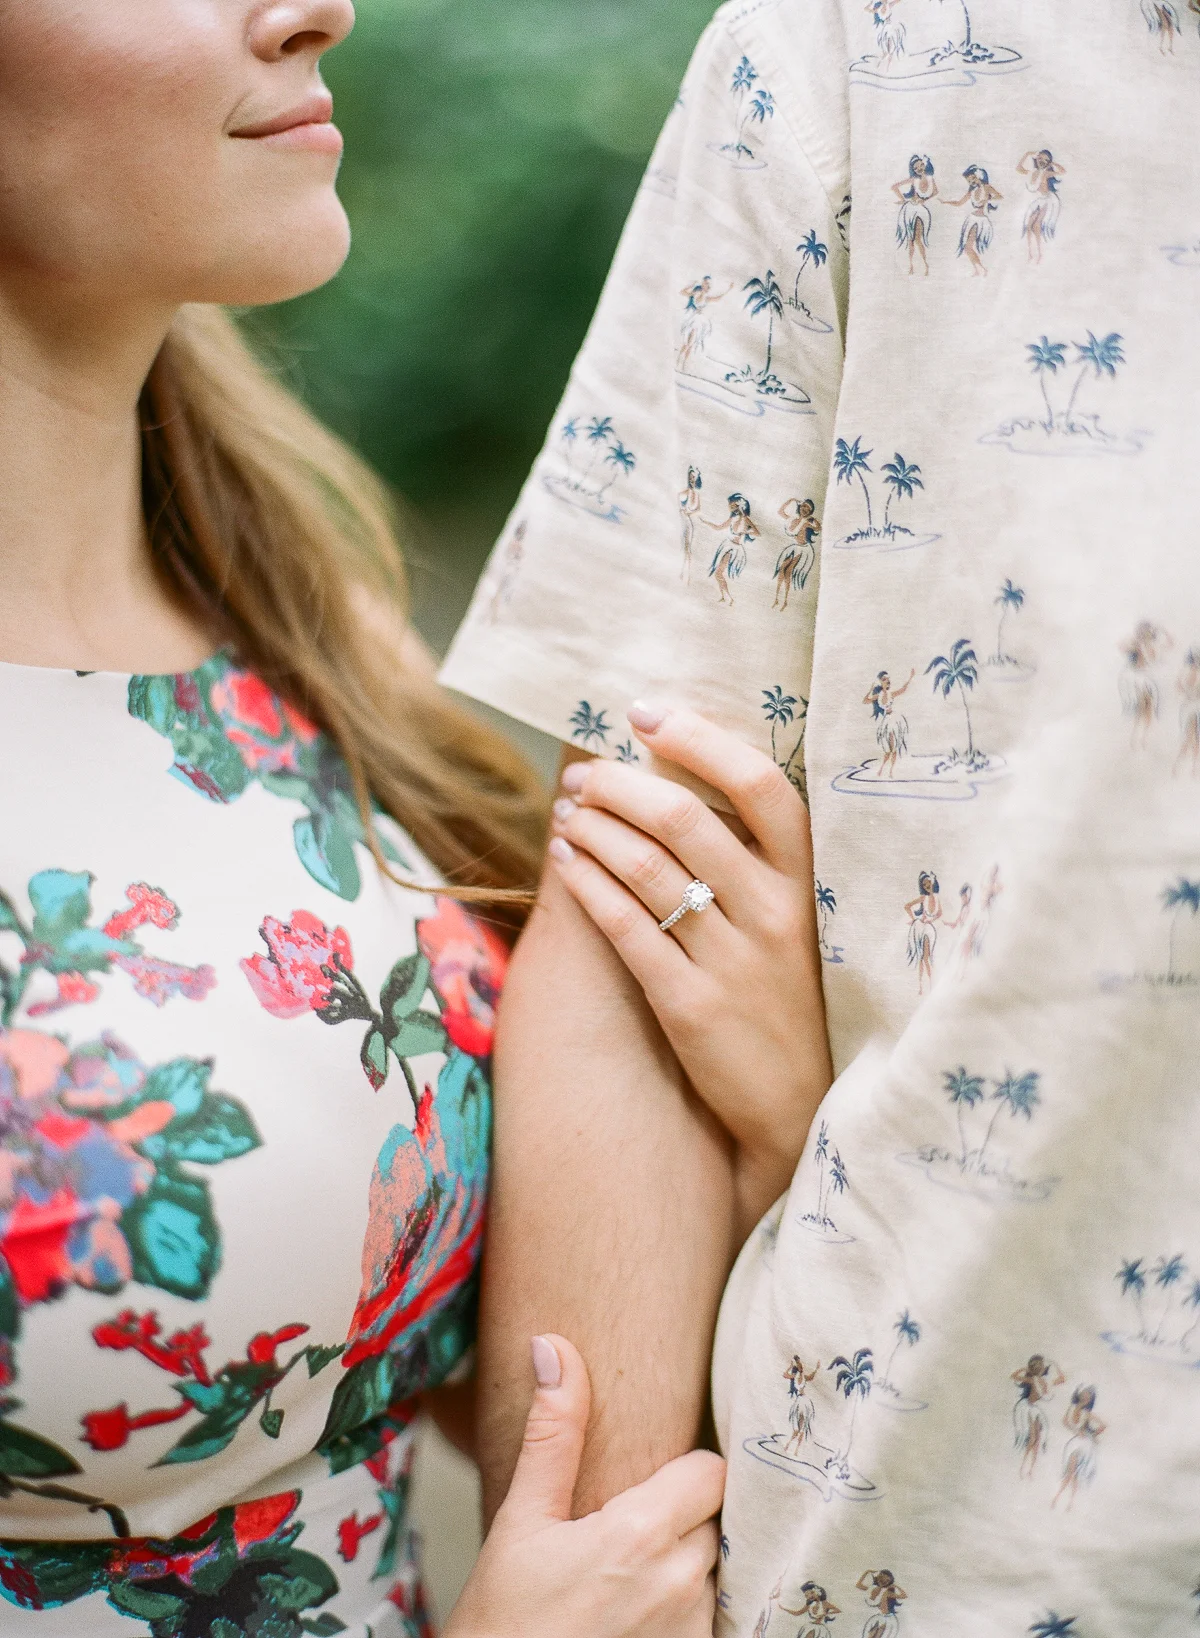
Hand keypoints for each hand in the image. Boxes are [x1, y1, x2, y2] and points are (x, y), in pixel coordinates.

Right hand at [445, 1335, 723, 1637]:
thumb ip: (552, 1433)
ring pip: (716, 1574)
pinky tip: (640, 1618)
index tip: (652, 1481)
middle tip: (635, 1529)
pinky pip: (713, 1622)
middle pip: (717, 1521)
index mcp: (640, 1536)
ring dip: (688, 1570)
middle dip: (684, 1520)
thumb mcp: (520, 1521)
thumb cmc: (502, 1621)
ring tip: (634, 1580)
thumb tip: (553, 1346)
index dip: (686, 1471)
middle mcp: (680, 1587)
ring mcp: (691, 1634)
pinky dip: (687, 1615)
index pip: (711, 1472)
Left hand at [548, 703, 832, 1228]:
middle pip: (684, 819)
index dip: (698, 738)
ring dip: (593, 828)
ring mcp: (734, 962)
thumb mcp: (796, 918)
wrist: (799, 1105)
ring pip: (647, 868)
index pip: (761, 784)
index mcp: (808, 881)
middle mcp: (775, 913)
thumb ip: (755, 856)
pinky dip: (588, 884)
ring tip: (566, 812)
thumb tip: (683, 774)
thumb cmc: (787, 993)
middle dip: (618, 784)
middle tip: (584, 774)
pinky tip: (565, 861)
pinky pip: (627, 927)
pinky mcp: (692, 1006)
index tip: (643, 713)